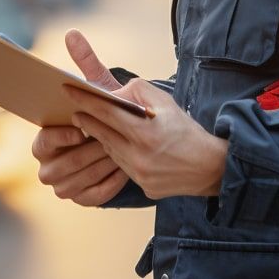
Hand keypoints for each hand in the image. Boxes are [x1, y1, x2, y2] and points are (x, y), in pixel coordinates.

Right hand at [30, 29, 128, 205]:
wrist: (128, 143)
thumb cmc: (106, 113)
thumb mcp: (99, 90)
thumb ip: (86, 64)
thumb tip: (72, 32)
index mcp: (46, 138)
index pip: (41, 142)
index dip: (59, 137)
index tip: (81, 129)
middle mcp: (49, 163)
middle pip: (56, 168)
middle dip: (83, 155)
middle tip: (106, 144)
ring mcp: (65, 183)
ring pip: (73, 184)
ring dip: (95, 170)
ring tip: (118, 156)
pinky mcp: (83, 197)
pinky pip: (91, 197)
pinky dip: (107, 185)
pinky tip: (124, 171)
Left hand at [64, 78, 227, 199]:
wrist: (210, 167)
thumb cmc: (187, 130)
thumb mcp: (166, 101)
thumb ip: (138, 91)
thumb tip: (114, 92)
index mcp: (144, 132)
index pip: (105, 112)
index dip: (85, 100)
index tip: (68, 91)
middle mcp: (139, 156)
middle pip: (101, 133)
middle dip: (86, 120)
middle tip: (75, 111)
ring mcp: (139, 174)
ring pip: (110, 151)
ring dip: (101, 138)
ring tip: (95, 125)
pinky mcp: (143, 187)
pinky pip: (122, 167)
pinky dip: (118, 154)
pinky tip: (120, 145)